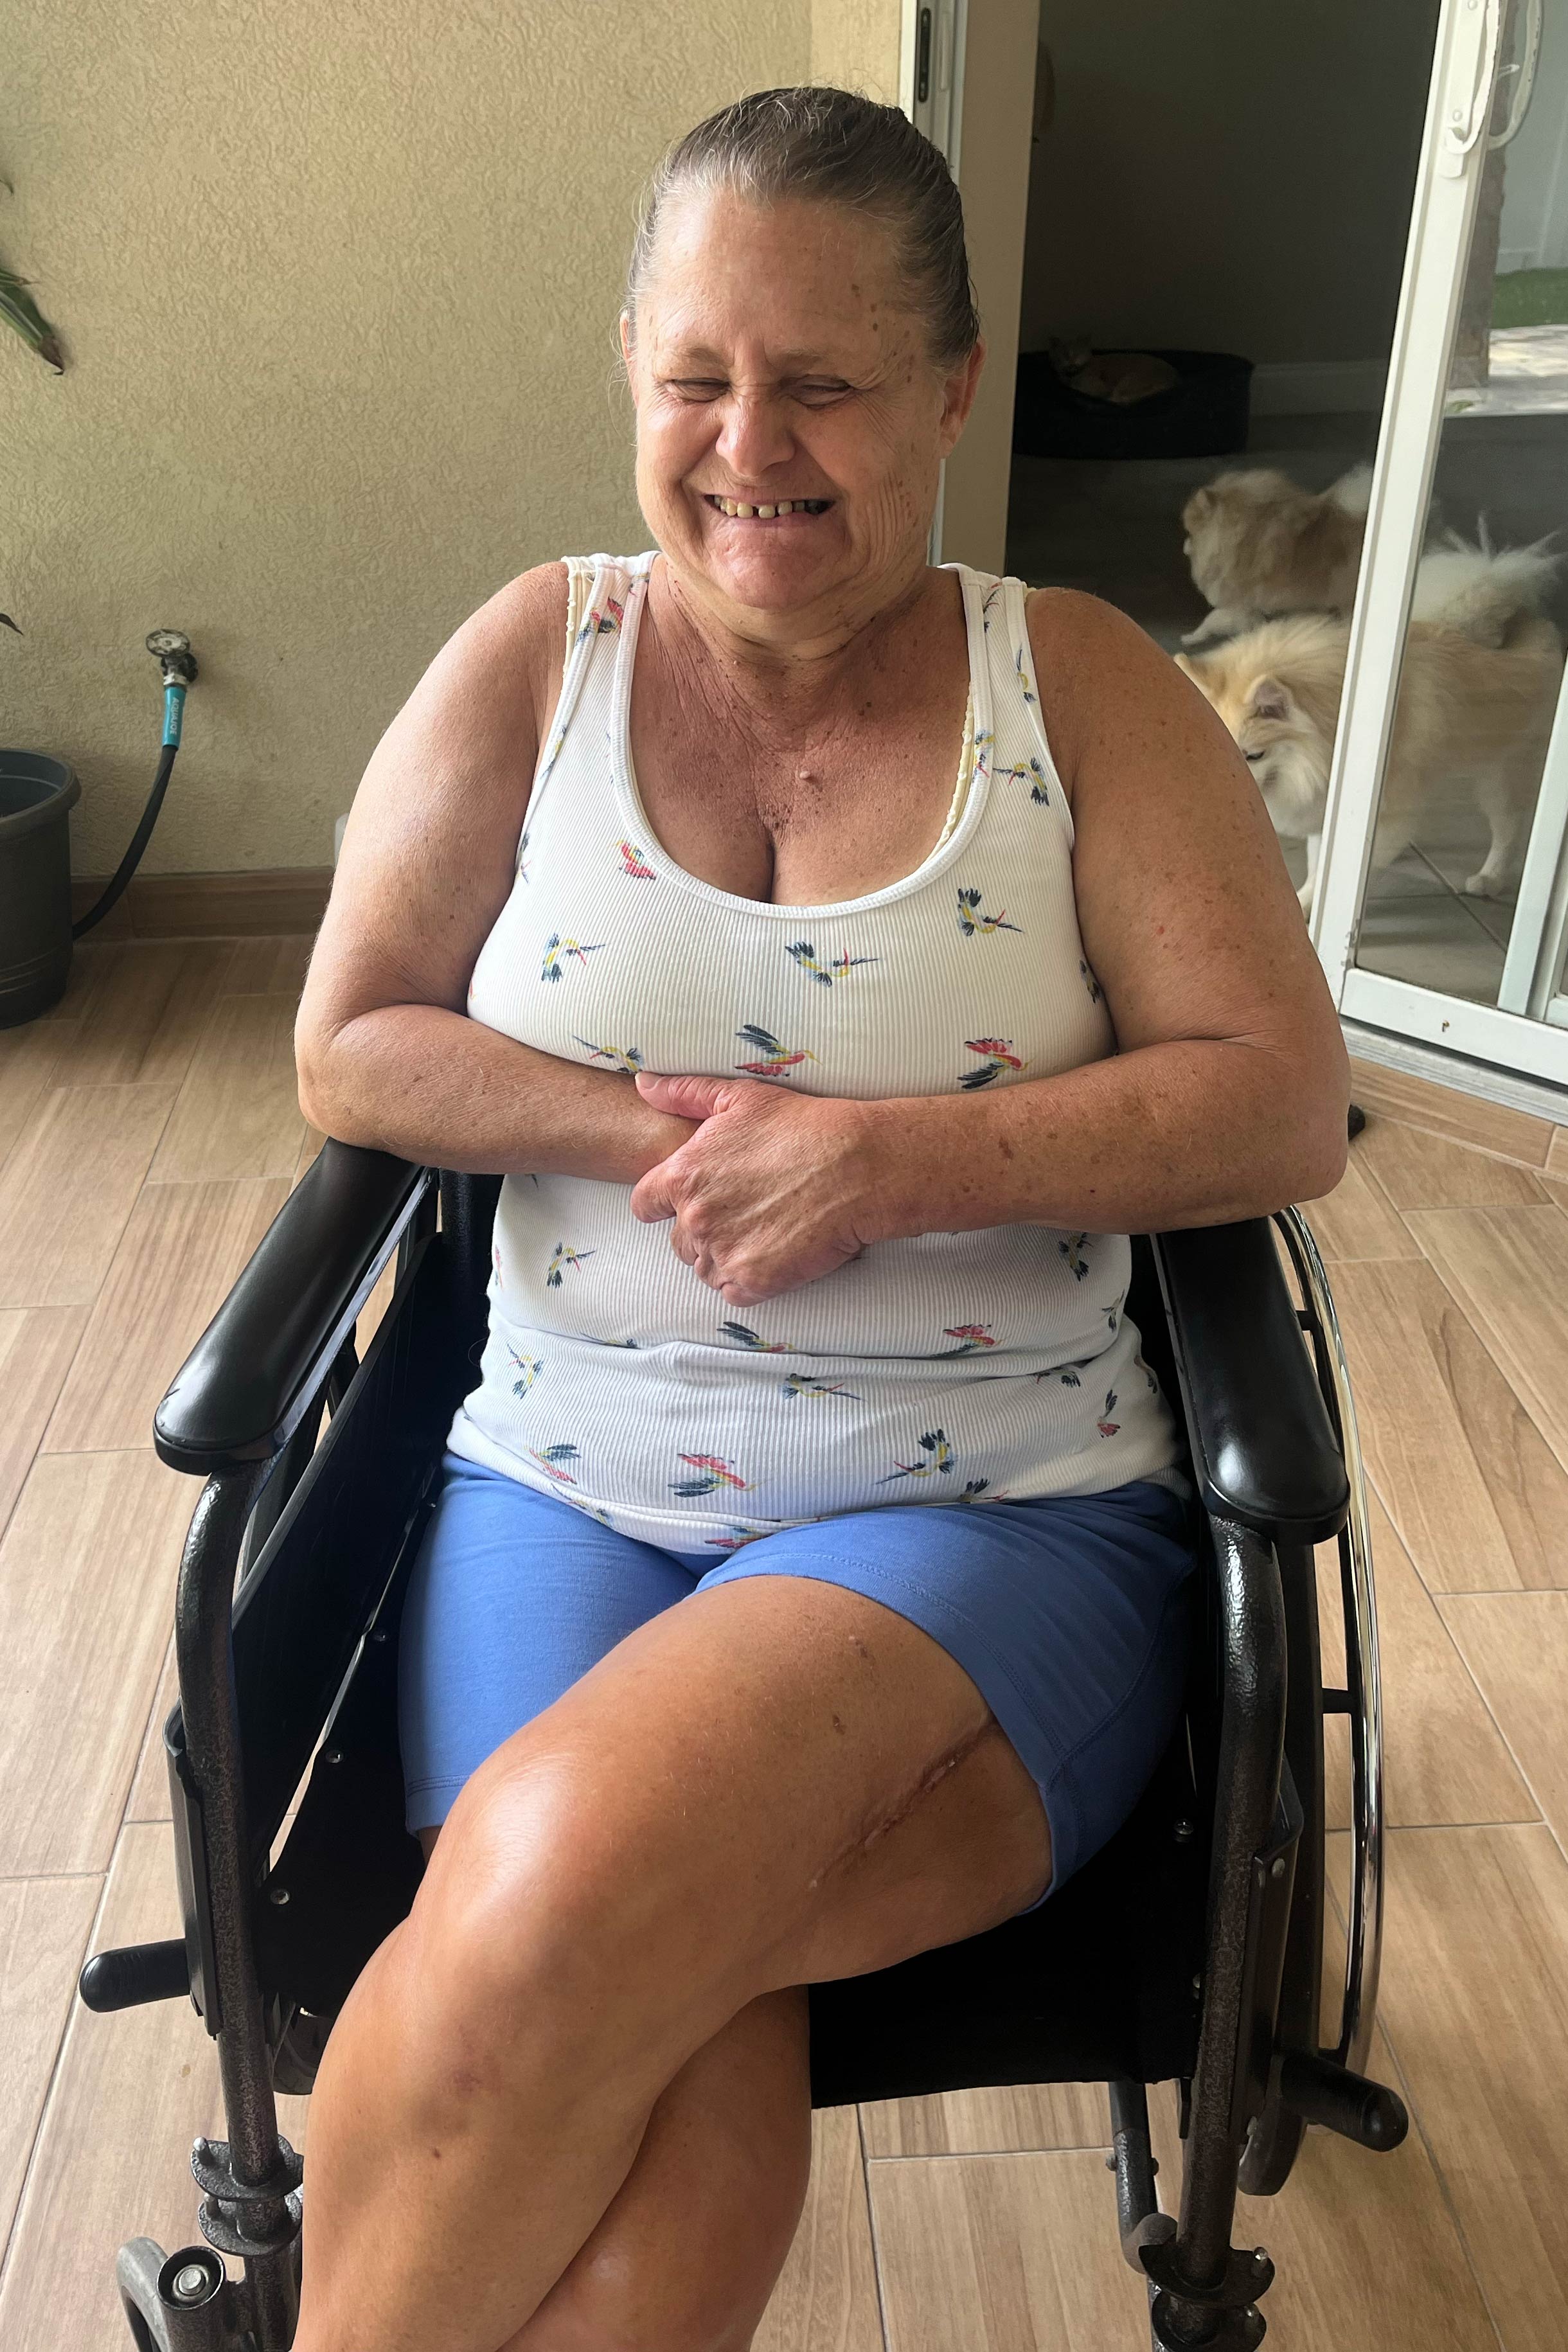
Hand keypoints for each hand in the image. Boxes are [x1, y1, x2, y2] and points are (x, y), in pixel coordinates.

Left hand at [629, 1073, 889, 1305]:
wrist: (860, 1168)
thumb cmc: (804, 1127)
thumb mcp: (741, 1098)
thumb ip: (684, 1093)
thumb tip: (643, 1084)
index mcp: (685, 1176)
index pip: (645, 1205)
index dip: (664, 1204)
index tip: (690, 1201)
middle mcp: (697, 1219)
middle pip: (679, 1241)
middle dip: (704, 1231)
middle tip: (746, 1212)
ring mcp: (724, 1254)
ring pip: (706, 1268)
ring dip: (726, 1257)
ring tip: (764, 1232)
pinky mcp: (754, 1282)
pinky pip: (734, 1291)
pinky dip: (750, 1280)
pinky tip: (775, 1254)